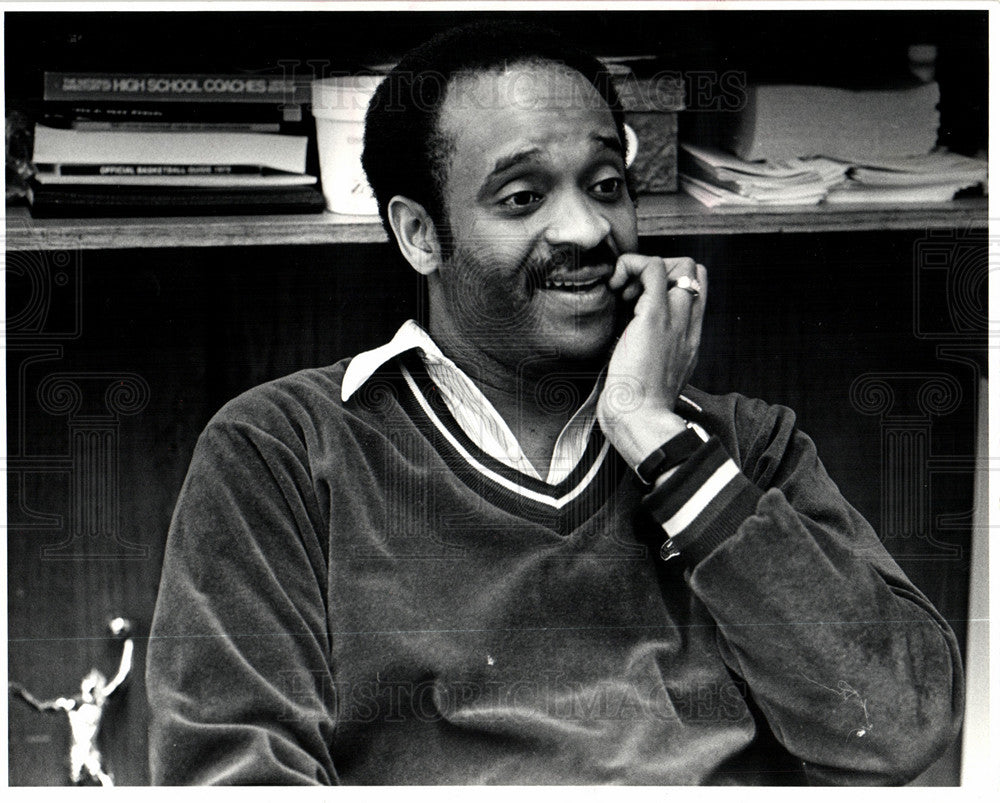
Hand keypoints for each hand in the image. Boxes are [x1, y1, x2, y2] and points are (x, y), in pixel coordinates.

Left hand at [596, 255, 706, 467]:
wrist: (641, 419)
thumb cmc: (639, 405)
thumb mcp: (653, 375)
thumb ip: (654, 354)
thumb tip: (633, 342)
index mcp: (690, 338)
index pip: (696, 291)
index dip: (670, 282)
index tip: (639, 298)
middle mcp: (689, 324)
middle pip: (695, 270)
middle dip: (662, 267)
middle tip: (631, 292)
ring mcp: (676, 319)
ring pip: (681, 263)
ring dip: (646, 266)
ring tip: (623, 292)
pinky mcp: (654, 317)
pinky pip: (652, 267)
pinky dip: (631, 266)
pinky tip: (615, 288)